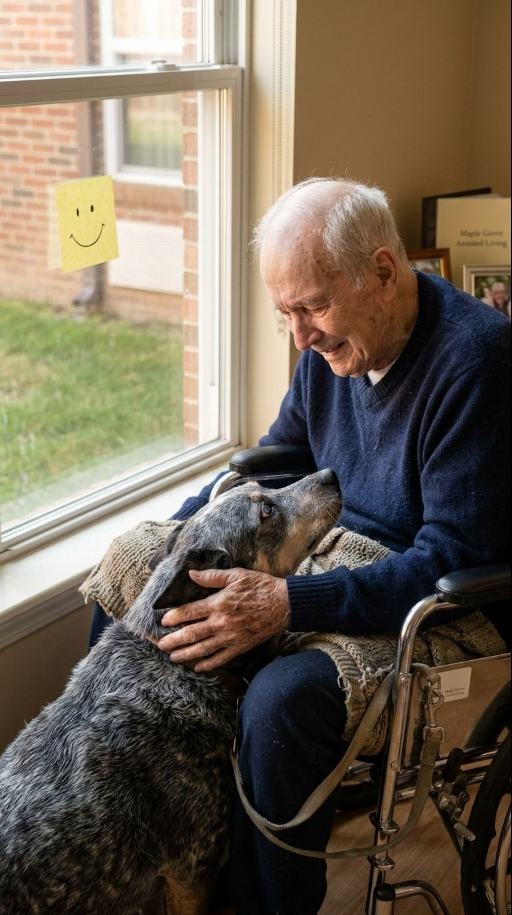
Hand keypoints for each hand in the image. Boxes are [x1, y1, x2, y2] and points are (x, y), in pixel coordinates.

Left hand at [157, 568, 289, 671]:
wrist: (284, 604)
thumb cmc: (260, 586)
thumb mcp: (236, 575)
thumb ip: (212, 577)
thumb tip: (191, 574)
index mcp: (218, 603)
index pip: (190, 612)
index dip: (174, 617)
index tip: (164, 622)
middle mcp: (221, 622)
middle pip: (192, 633)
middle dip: (174, 640)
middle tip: (161, 644)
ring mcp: (230, 637)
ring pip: (203, 648)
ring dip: (186, 654)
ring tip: (173, 658)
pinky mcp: (240, 646)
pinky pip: (221, 658)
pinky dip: (209, 664)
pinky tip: (198, 667)